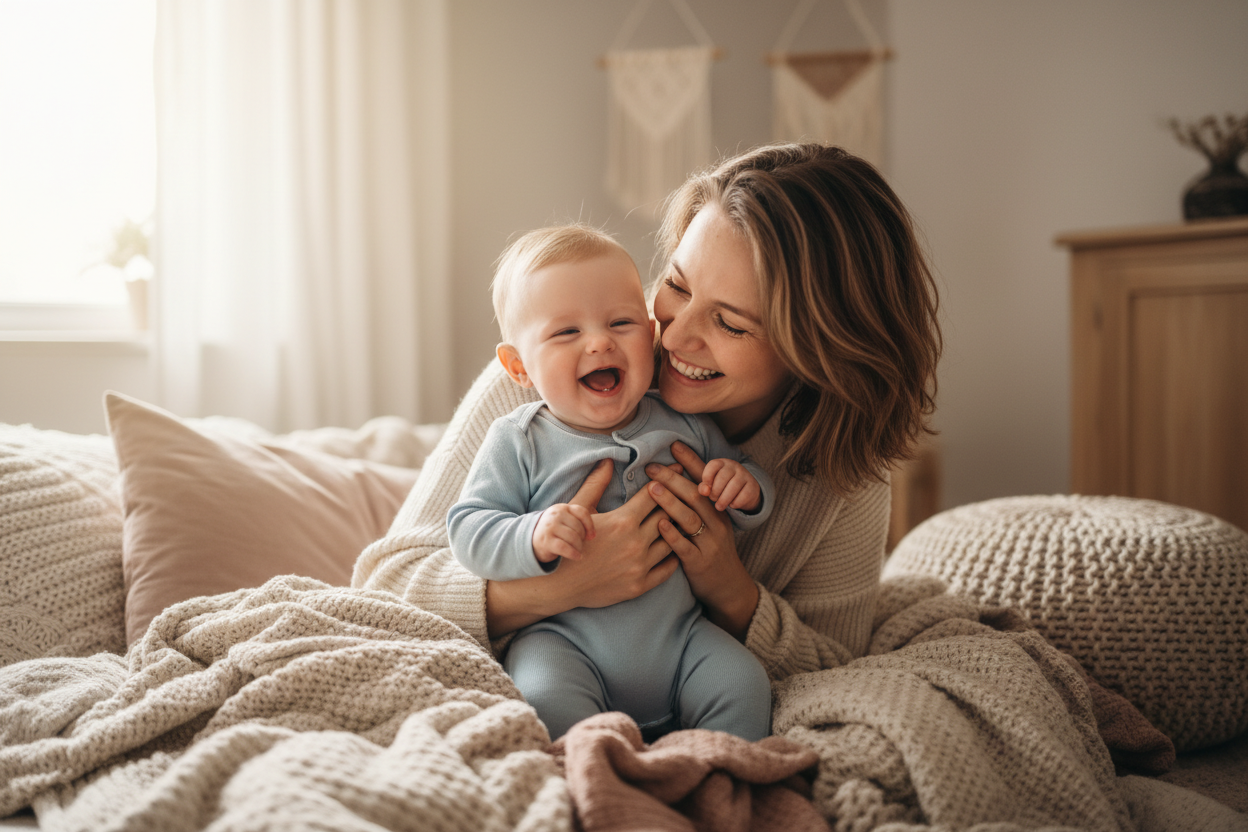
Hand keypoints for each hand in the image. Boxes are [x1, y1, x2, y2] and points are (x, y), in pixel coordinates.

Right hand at [485, 460, 680, 636]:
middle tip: (686, 493)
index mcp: (623, 520)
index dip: (667, 479)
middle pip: (668, 516)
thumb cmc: (568, 542)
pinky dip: (675, 556)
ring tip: (684, 520)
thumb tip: (608, 460)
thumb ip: (596, 484)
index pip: (655, 495)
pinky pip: (668, 568)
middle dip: (676, 502)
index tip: (679, 470)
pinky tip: (676, 546)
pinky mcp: (640, 585)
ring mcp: (639, 565)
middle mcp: (635, 543)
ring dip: (677, 529)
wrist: (559, 583)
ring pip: (672, 541)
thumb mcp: (578, 510)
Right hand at [532, 503, 594, 562]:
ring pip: (573, 538)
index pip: (582, 512)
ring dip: (579, 547)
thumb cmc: (554, 531)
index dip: (590, 525)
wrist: (530, 540)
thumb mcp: (564, 521)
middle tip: (578, 545)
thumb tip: (592, 535)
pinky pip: (565, 548)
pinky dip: (574, 554)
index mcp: (561, 508)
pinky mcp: (546, 541)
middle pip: (578, 527)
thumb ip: (578, 522)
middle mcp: (555, 515)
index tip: (591, 537)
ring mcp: (549, 527)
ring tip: (577, 551)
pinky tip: (577, 557)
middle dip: (582, 539)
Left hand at [645, 442, 760, 640]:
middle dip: (674, 479)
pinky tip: (657, 523)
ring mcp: (710, 544)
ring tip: (652, 488)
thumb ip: (692, 505)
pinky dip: (671, 534)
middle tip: (653, 467)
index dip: (691, 462)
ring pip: (691, 518)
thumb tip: (669, 480)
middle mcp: (717, 523)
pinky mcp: (700, 563)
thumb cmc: (710, 551)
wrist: (728, 586)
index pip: (705, 481)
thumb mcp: (710, 525)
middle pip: (696, 496)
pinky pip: (684, 546)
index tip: (674, 446)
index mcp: (718, 510)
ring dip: (670, 502)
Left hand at [699, 458, 760, 511]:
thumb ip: (704, 487)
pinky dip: (735, 503)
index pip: (713, 465)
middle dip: (715, 492)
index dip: (707, 478)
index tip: (707, 489)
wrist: (746, 491)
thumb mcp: (712, 485)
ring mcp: (745, 475)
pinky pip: (742, 496)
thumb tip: (705, 491)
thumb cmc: (723, 487)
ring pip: (732, 488)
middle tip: (714, 499)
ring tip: (719, 506)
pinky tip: (732, 504)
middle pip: (722, 478)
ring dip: (723, 500)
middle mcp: (735, 466)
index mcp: (722, 463)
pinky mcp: (753, 486)